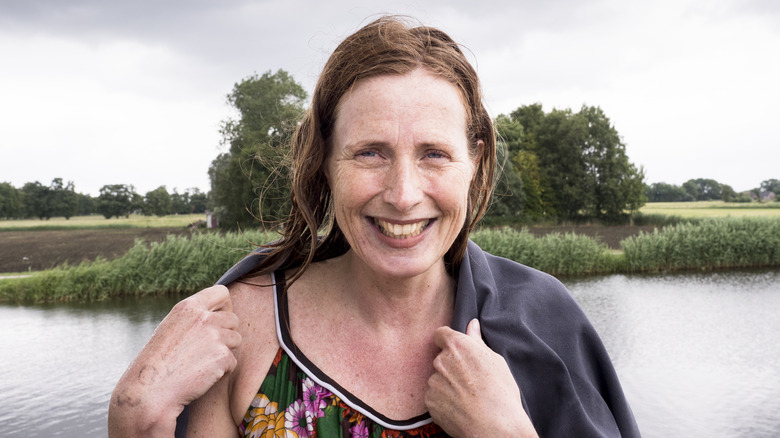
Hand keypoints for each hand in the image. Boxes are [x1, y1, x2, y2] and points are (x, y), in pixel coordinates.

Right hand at [109, 285, 240, 435]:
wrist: (150, 392)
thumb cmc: (157, 363)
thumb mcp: (171, 328)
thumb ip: (194, 318)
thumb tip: (220, 314)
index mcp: (188, 307)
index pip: (222, 293)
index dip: (224, 307)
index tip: (217, 320)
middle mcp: (204, 318)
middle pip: (233, 320)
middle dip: (225, 334)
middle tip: (206, 350)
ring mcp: (215, 336)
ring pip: (236, 340)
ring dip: (224, 352)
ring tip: (201, 363)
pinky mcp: (222, 357)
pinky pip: (233, 362)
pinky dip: (222, 371)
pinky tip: (201, 376)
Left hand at [425, 319, 536, 436]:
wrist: (495, 426)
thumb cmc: (501, 392)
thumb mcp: (495, 361)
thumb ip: (477, 341)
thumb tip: (472, 324)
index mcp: (457, 346)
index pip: (440, 334)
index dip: (446, 341)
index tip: (454, 350)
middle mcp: (441, 360)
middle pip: (440, 358)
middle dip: (450, 366)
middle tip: (469, 380)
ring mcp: (433, 381)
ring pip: (437, 378)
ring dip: (447, 384)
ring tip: (466, 397)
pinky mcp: (429, 400)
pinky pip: (434, 396)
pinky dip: (443, 401)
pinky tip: (459, 407)